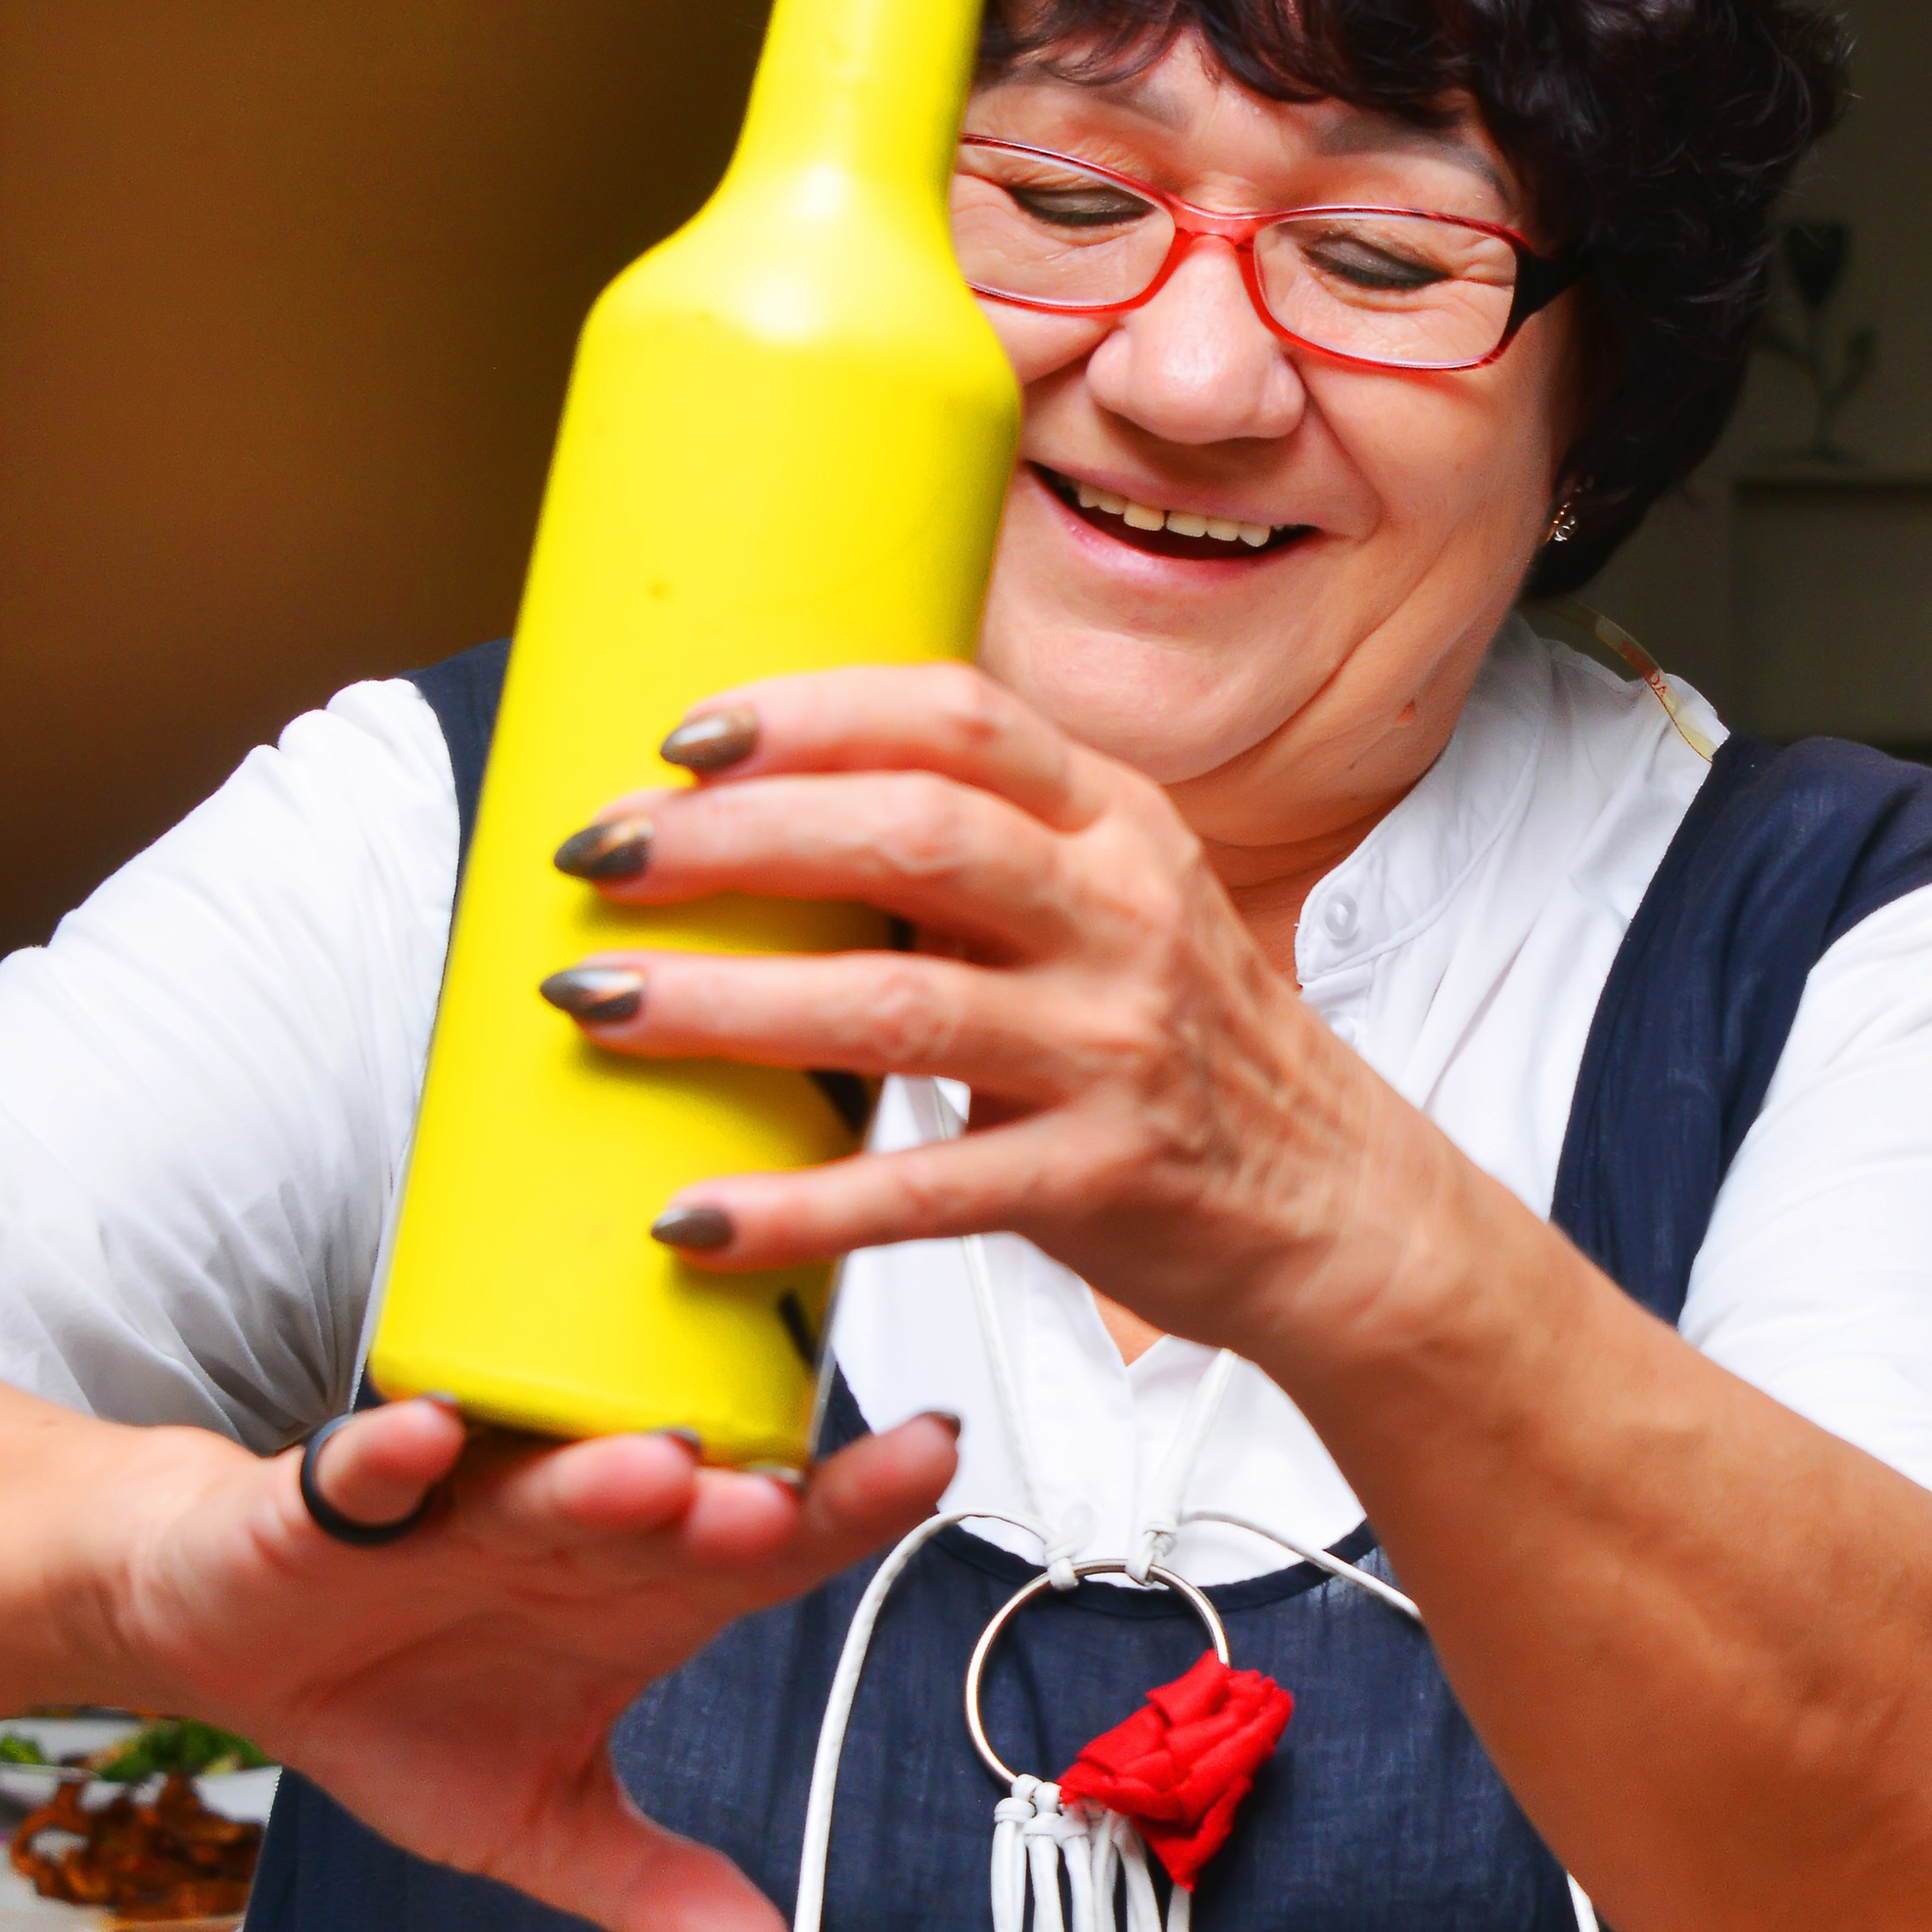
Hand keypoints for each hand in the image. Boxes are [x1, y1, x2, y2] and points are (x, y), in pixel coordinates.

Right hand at [93, 1394, 959, 1931]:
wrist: (230, 1635)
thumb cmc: (398, 1700)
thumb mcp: (532, 1822)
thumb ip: (653, 1886)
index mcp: (635, 1587)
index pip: (763, 1545)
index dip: (849, 1508)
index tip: (940, 1462)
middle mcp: (565, 1527)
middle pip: (664, 1507)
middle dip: (728, 1503)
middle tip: (789, 1502)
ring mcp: (452, 1510)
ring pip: (534, 1487)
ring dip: (592, 1476)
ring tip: (658, 1468)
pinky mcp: (328, 1507)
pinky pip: (363, 1470)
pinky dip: (394, 1454)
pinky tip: (434, 1438)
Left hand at [548, 665, 1408, 1367]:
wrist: (1335, 1205)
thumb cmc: (1182, 1044)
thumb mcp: (1111, 905)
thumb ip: (976, 857)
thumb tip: (756, 816)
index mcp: (1114, 820)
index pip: (957, 717)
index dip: (808, 713)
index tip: (680, 738)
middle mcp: (1122, 914)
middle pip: (910, 836)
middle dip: (734, 839)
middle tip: (599, 859)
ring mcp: (1114, 1048)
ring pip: (895, 1008)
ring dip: (727, 1005)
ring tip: (596, 1006)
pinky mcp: (1098, 1178)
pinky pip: (921, 1195)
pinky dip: (796, 1209)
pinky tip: (690, 1218)